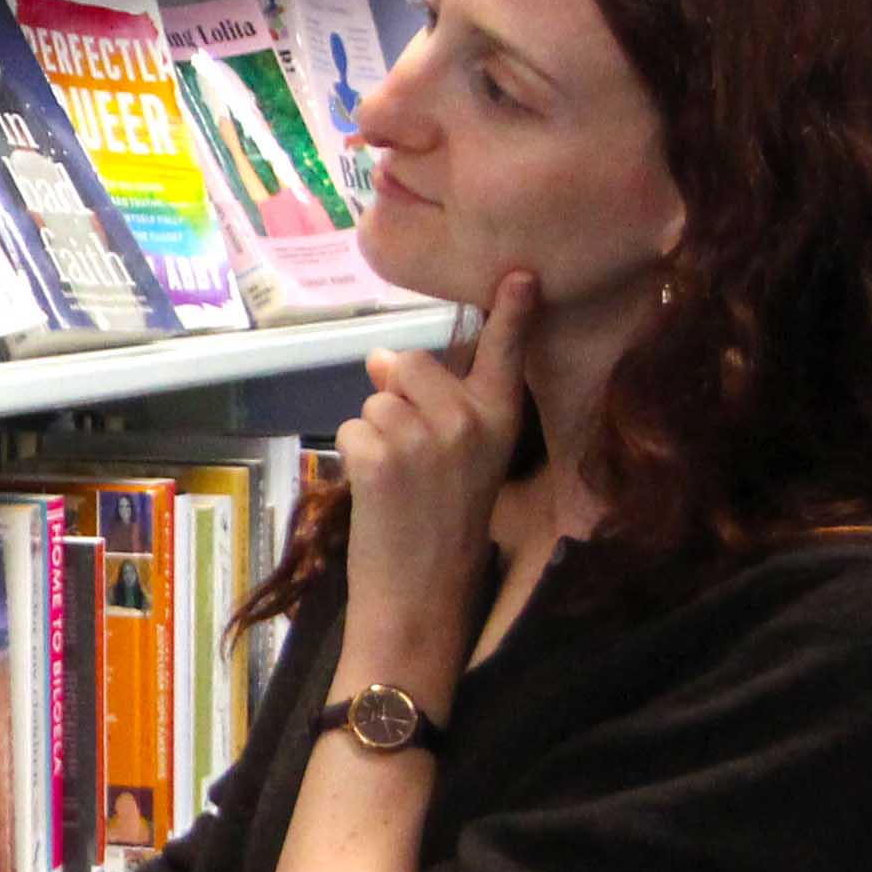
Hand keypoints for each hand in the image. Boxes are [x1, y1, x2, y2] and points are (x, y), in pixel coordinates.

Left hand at [335, 271, 538, 696]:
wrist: (421, 598)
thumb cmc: (442, 533)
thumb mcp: (464, 465)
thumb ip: (438, 408)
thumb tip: (383, 358)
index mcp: (500, 422)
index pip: (506, 353)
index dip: (511, 311)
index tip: (519, 273)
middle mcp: (468, 421)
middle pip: (410, 364)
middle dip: (397, 396)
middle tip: (411, 454)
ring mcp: (424, 436)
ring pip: (376, 398)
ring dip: (374, 433)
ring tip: (396, 483)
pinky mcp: (381, 455)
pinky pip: (351, 428)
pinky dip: (351, 458)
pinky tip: (375, 495)